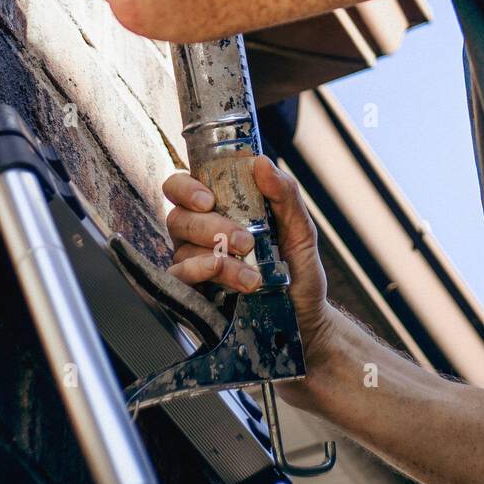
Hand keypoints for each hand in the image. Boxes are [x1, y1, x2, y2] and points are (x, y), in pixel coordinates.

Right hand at [162, 156, 335, 369]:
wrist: (305, 322)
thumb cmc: (299, 271)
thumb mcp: (300, 230)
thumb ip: (283, 194)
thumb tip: (261, 162)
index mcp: (220, 210)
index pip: (183, 186)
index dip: (186, 187)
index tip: (209, 199)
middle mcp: (200, 234)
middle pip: (178, 216)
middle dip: (211, 226)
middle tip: (246, 241)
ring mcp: (194, 264)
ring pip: (182, 248)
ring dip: (218, 256)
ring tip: (252, 274)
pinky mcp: (191, 294)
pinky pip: (178, 278)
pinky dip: (201, 273)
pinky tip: (228, 279)